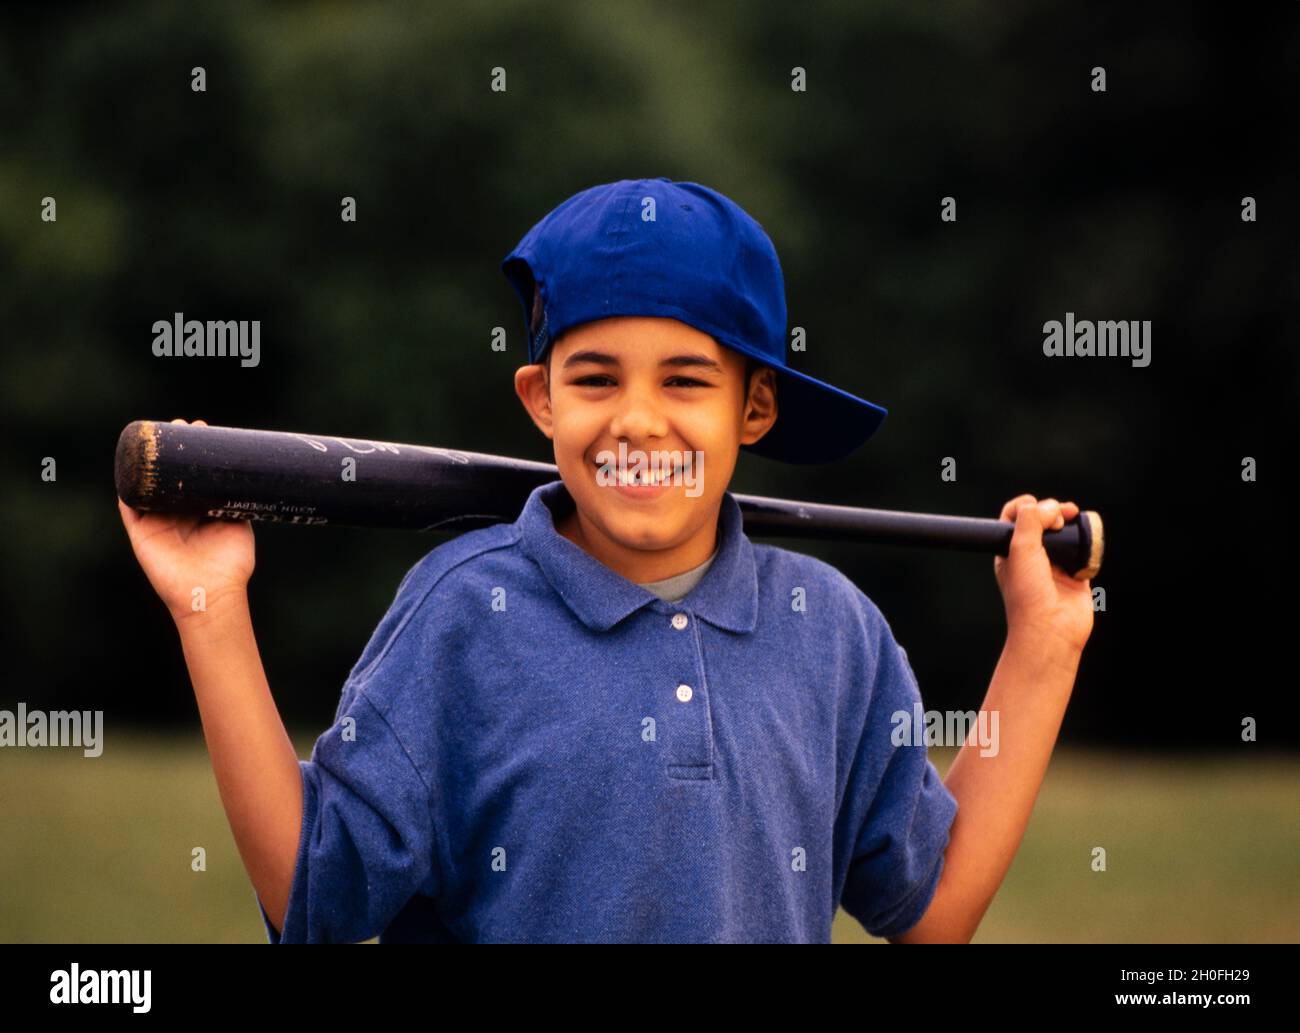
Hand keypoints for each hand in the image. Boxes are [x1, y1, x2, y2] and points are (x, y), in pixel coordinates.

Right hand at [117, 419, 254, 623]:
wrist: (213, 591)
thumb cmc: (230, 564)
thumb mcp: (238, 524)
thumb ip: (236, 502)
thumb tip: (246, 474)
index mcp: (198, 513)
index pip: (193, 478)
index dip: (196, 455)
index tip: (203, 430)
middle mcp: (177, 515)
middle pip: (171, 477)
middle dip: (174, 451)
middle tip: (183, 425)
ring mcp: (158, 522)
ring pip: (150, 486)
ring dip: (151, 462)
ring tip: (158, 438)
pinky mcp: (141, 532)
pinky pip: (129, 505)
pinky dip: (128, 487)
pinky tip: (129, 466)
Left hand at [993, 495, 1093, 653]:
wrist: (1051, 628)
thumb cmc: (1028, 593)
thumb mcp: (1019, 550)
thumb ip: (1030, 521)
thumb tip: (1050, 507)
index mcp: (1010, 551)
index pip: (1014, 518)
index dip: (1025, 505)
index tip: (1034, 505)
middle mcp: (1032, 556)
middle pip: (1042, 521)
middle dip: (1052, 510)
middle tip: (1059, 516)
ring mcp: (1055, 565)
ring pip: (1064, 533)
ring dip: (1071, 521)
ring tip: (1074, 517)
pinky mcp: (1076, 574)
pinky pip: (1084, 549)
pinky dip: (1087, 541)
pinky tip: (1084, 543)